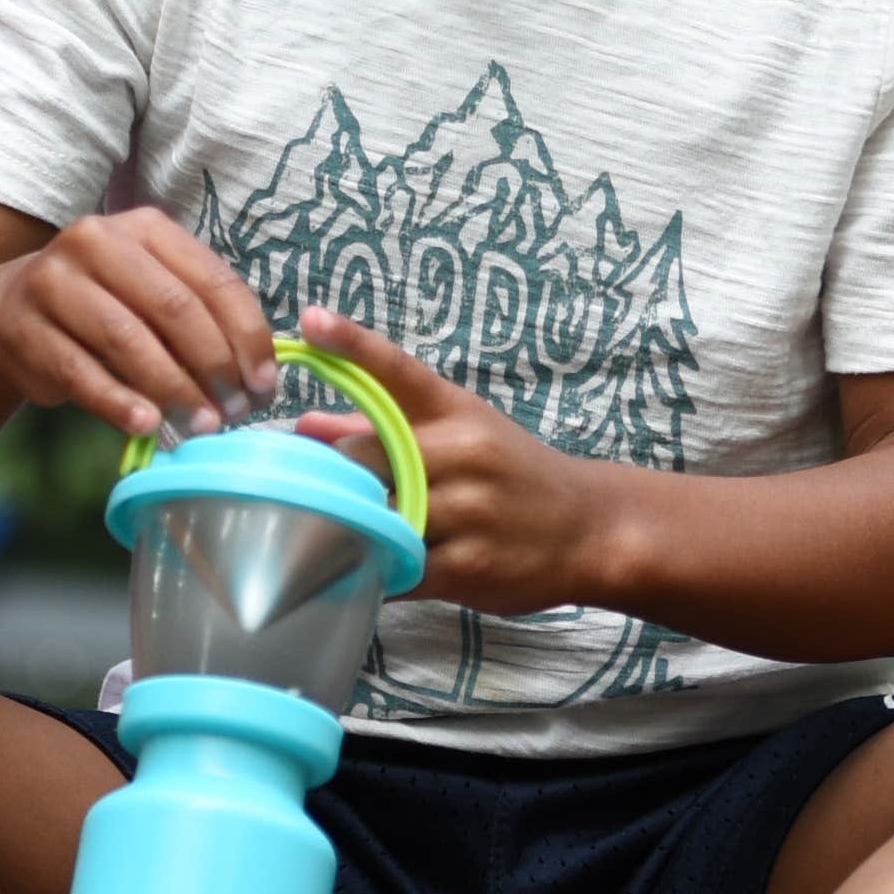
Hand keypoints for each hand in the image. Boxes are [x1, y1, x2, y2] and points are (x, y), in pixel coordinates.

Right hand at [0, 211, 291, 442]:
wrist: (10, 313)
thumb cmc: (104, 306)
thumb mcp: (153, 293)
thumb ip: (202, 318)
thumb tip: (258, 376)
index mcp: (144, 228)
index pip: (212, 280)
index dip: (247, 336)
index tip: (264, 383)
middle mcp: (96, 242)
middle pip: (172, 308)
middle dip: (213, 366)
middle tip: (234, 412)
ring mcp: (54, 282)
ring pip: (126, 340)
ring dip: (172, 389)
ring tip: (199, 425)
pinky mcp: (25, 329)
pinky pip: (80, 372)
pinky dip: (118, 403)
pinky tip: (146, 425)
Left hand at [296, 315, 618, 617]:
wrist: (590, 528)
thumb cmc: (511, 473)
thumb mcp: (458, 434)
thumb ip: (378, 428)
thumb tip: (304, 426)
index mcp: (456, 412)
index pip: (399, 371)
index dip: (353, 345)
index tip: (311, 321)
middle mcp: (463, 453)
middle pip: (370, 455)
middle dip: (339, 476)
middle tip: (319, 491)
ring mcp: (468, 511)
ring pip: (381, 517)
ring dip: (354, 529)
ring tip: (338, 535)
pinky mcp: (468, 566)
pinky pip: (399, 571)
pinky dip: (377, 572)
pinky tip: (371, 570)